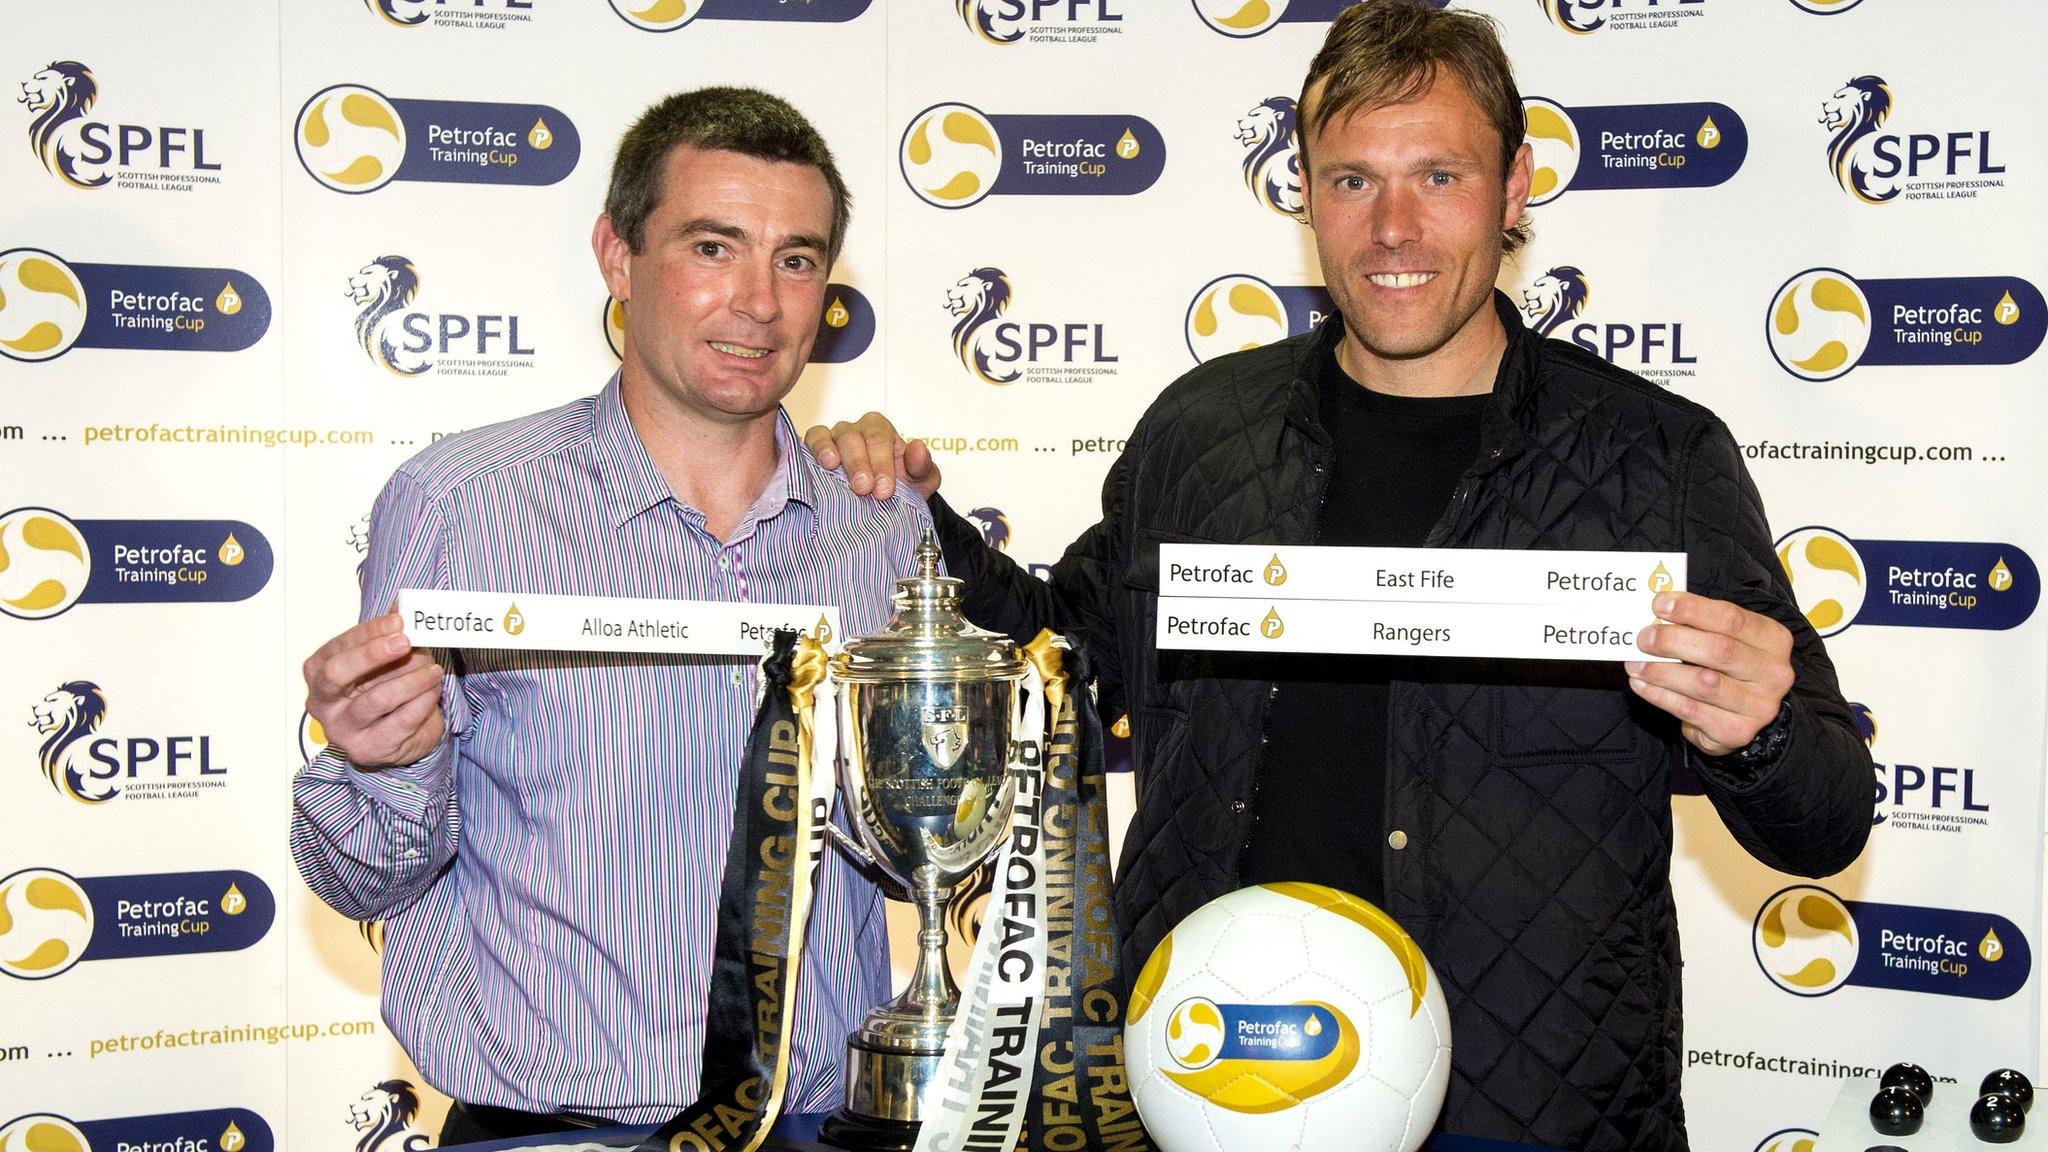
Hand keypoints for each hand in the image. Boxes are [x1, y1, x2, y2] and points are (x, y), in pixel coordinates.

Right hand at [304, 609, 445, 768]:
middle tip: (407, 642)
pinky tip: (433, 690)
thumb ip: (390, 633)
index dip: (369, 632)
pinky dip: (422, 702)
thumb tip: (404, 606)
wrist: (397, 734)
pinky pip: (400, 722)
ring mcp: (342, 729)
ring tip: (433, 670)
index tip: (399, 621)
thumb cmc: (384, 687)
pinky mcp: (367, 748)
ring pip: (376, 699)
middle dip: (373, 654)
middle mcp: (321, 702)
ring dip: (411, 680)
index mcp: (318, 672)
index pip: (338, 648)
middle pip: (337, 673)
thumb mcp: (384, 659)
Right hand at [804, 411, 941, 500]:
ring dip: (830, 452)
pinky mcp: (814, 449)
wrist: (882, 504)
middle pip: (852, 438)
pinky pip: (811, 440)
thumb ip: (922, 466)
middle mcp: (855, 429)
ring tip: (833, 467)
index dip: (882, 464)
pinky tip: (819, 464)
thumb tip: (918, 448)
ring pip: (828, 436)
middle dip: (859, 463)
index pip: (879, 439)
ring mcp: (833, 438)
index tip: (884, 490)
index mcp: (881, 430)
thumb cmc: (901, 487)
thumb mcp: (920, 481)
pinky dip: (813, 449)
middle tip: (864, 488)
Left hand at [1626, 591, 1795, 756]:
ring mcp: (1758, 706)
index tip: (1659, 604)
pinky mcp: (1737, 731)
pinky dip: (1659, 695)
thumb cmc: (1730, 667)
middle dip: (1673, 641)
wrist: (1746, 713)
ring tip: (1634, 664)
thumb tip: (1657, 614)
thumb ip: (1700, 625)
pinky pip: (1690, 710)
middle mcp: (1773, 673)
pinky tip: (1641, 684)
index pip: (1731, 619)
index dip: (1692, 610)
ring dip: (1661, 672)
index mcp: (1773, 640)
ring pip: (1702, 684)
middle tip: (1643, 638)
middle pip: (1719, 650)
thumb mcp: (1727, 639)